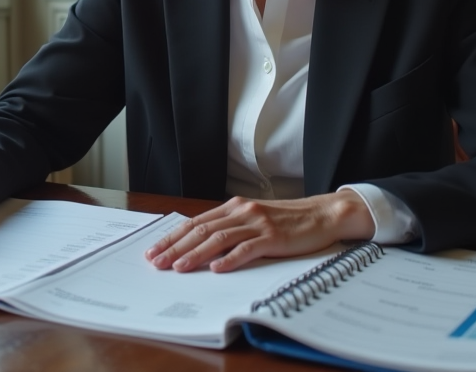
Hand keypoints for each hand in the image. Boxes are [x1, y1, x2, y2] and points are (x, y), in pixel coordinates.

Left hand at [144, 190, 374, 272]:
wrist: (321, 214)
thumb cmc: (287, 220)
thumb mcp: (253, 219)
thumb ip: (230, 228)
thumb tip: (200, 246)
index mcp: (234, 207)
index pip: (196, 223)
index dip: (173, 237)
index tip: (155, 250)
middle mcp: (242, 212)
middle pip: (202, 230)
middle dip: (176, 247)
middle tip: (157, 262)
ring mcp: (257, 224)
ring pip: (219, 238)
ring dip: (195, 254)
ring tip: (178, 268)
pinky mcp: (273, 237)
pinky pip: (248, 249)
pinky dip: (231, 259)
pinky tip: (217, 268)